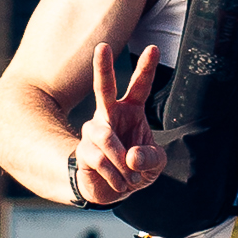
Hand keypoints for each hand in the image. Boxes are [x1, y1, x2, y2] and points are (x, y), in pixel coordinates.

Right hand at [72, 42, 164, 203]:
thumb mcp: (154, 165)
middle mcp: (109, 115)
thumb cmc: (135, 169)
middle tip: (102, 46)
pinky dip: (115, 175)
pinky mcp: (83, 150)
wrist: (112, 191)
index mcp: (130, 110)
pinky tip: (120, 184)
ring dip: (122, 161)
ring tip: (132, 179)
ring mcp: (93, 131)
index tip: (154, 47)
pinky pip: (99, 158)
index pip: (139, 86)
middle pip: (104, 88)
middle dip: (102, 67)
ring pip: (105, 136)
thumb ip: (150, 158)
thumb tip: (131, 156)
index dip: (146, 68)